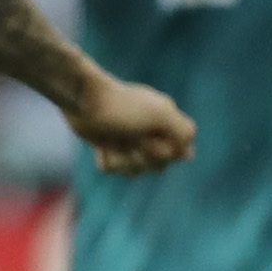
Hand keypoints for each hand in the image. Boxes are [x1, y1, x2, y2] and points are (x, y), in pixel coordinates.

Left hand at [69, 72, 193, 175]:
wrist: (82, 101)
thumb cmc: (123, 107)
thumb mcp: (161, 115)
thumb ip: (183, 131)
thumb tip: (188, 155)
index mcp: (166, 120)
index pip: (180, 151)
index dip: (168, 153)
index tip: (156, 140)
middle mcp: (150, 131)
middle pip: (158, 165)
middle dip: (144, 157)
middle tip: (134, 138)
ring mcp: (128, 140)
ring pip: (135, 170)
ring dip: (124, 159)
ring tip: (115, 142)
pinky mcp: (108, 145)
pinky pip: (114, 167)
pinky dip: (108, 159)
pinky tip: (102, 145)